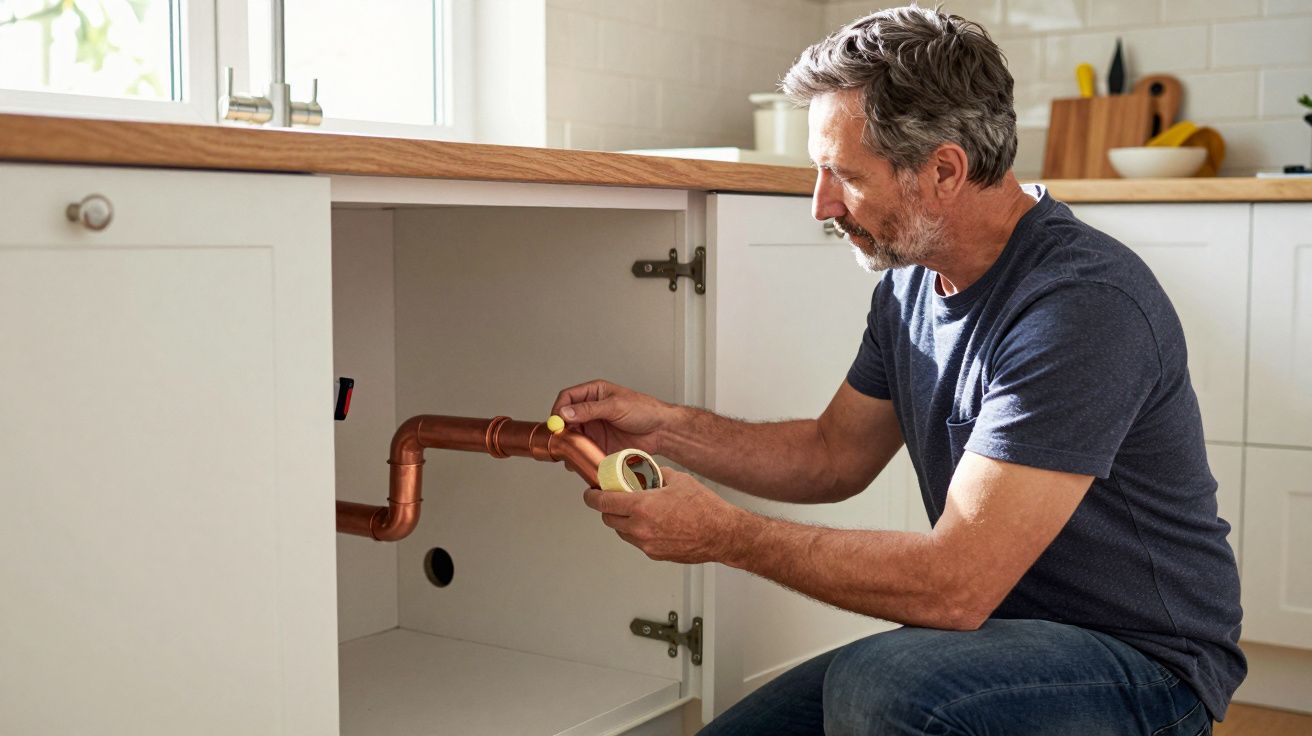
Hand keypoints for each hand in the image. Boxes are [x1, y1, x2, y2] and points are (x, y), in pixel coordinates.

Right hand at [551, 379, 674, 455]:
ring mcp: (594, 427)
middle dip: (560, 429)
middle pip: (566, 418)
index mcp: (594, 393)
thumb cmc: (644, 410)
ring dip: (568, 443)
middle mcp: (591, 410)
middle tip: (559, 439)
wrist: (661, 431)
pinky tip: (579, 458)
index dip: (559, 409)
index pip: (567, 397)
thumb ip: (589, 409)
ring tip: (568, 450)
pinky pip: (583, 449)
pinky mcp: (599, 443)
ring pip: (572, 435)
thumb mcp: (615, 406)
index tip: (556, 422)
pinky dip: (578, 454)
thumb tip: (566, 412)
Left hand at [582, 469, 748, 563]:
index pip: (603, 502)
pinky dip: (638, 532)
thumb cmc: (705, 509)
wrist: (722, 534)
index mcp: (642, 506)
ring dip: (622, 521)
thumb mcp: (678, 479)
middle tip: (613, 499)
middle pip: (608, 519)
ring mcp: (647, 544)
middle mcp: (640, 528)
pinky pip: (637, 542)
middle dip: (607, 508)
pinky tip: (652, 523)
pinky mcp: (655, 554)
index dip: (592, 497)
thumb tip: (647, 472)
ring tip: (635, 511)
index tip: (591, 493)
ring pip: (622, 532)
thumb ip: (656, 474)